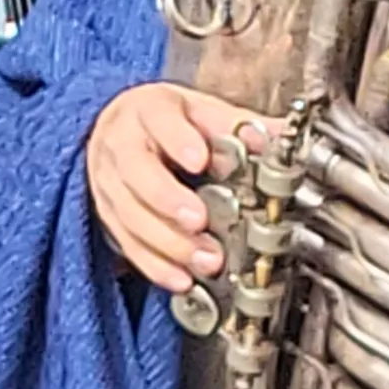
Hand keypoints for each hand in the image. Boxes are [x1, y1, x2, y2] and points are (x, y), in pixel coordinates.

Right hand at [86, 82, 260, 292]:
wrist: (119, 129)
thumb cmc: (166, 121)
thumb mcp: (201, 111)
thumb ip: (238, 126)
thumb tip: (279, 137)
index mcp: (148, 110)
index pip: (159, 121)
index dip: (177, 141)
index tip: (200, 160)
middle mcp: (121, 145)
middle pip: (136, 173)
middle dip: (168, 200)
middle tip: (199, 221)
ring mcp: (109, 182)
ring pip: (130, 215)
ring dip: (168, 242)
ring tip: (205, 260)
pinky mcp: (109, 215)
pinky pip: (127, 244)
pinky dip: (155, 265)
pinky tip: (181, 278)